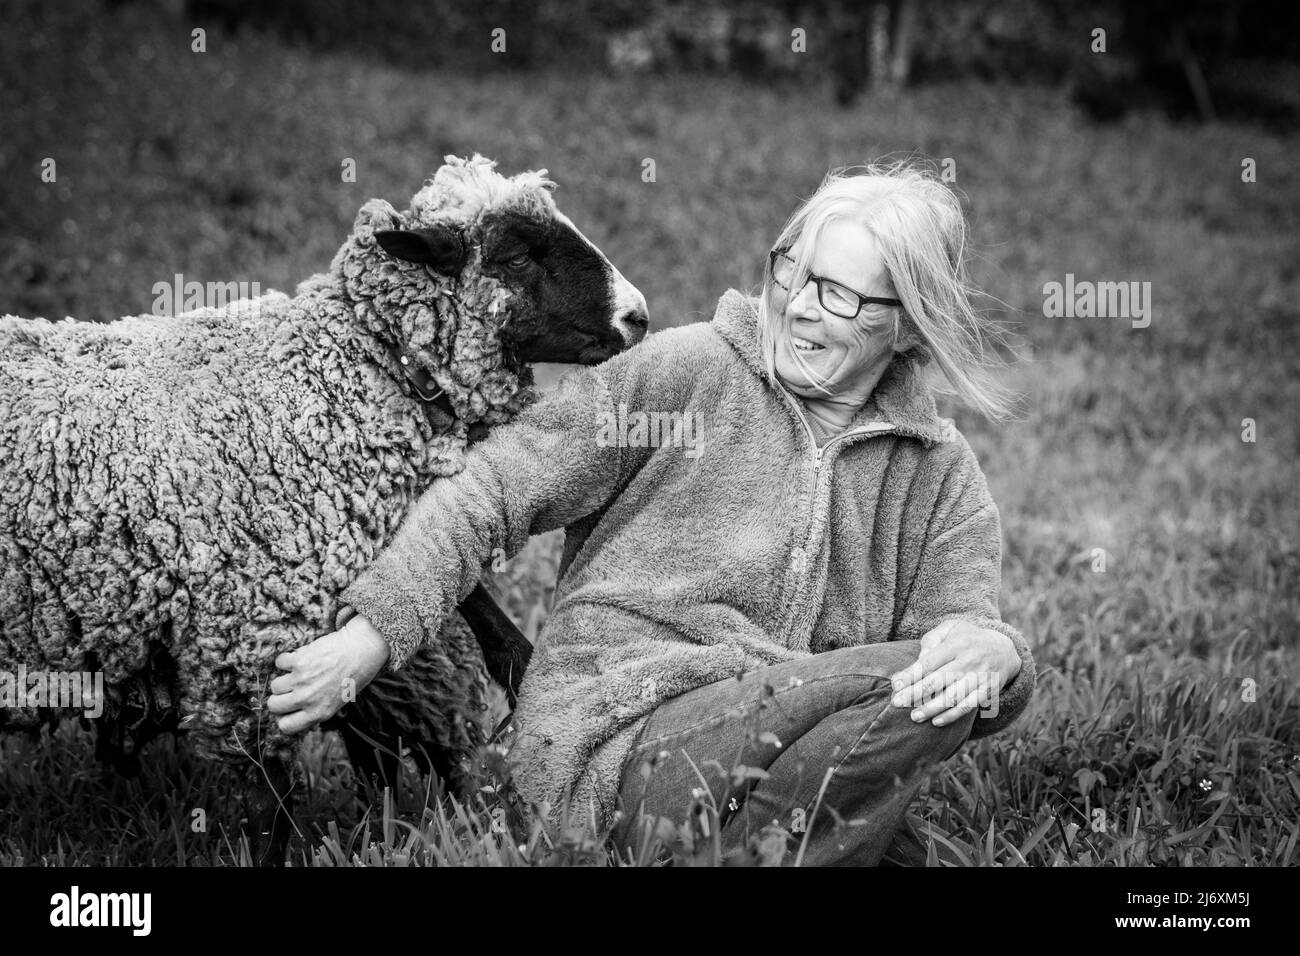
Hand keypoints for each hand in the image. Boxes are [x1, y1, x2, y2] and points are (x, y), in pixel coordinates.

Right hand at [267, 612, 391, 734]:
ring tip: (299, 673)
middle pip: (274, 706)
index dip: (284, 717)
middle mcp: (308, 699)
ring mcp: (301, 680)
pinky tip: (300, 658)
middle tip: (291, 689)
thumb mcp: (339, 702)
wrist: (363, 649)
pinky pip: (280, 662)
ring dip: (284, 678)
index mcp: (319, 713)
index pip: (286, 726)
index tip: (288, 709)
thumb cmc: (354, 675)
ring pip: (274, 685)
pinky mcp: (299, 661)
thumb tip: (299, 716)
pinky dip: (287, 659)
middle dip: (279, 698)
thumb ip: (318, 710)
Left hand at [888, 619, 1020, 727]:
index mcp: (956, 644)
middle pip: (939, 681)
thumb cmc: (966, 639)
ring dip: (932, 708)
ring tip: (914, 716)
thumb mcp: (951, 628)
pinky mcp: (988, 691)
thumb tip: (918, 660)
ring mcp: (980, 677)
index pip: (930, 662)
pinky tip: (936, 722)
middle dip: (916, 693)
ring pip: (953, 697)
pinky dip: (952, 716)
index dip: (911, 674)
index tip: (896, 684)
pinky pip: (969, 706)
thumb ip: (932, 640)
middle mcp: (969, 661)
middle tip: (896, 703)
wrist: (1004, 649)